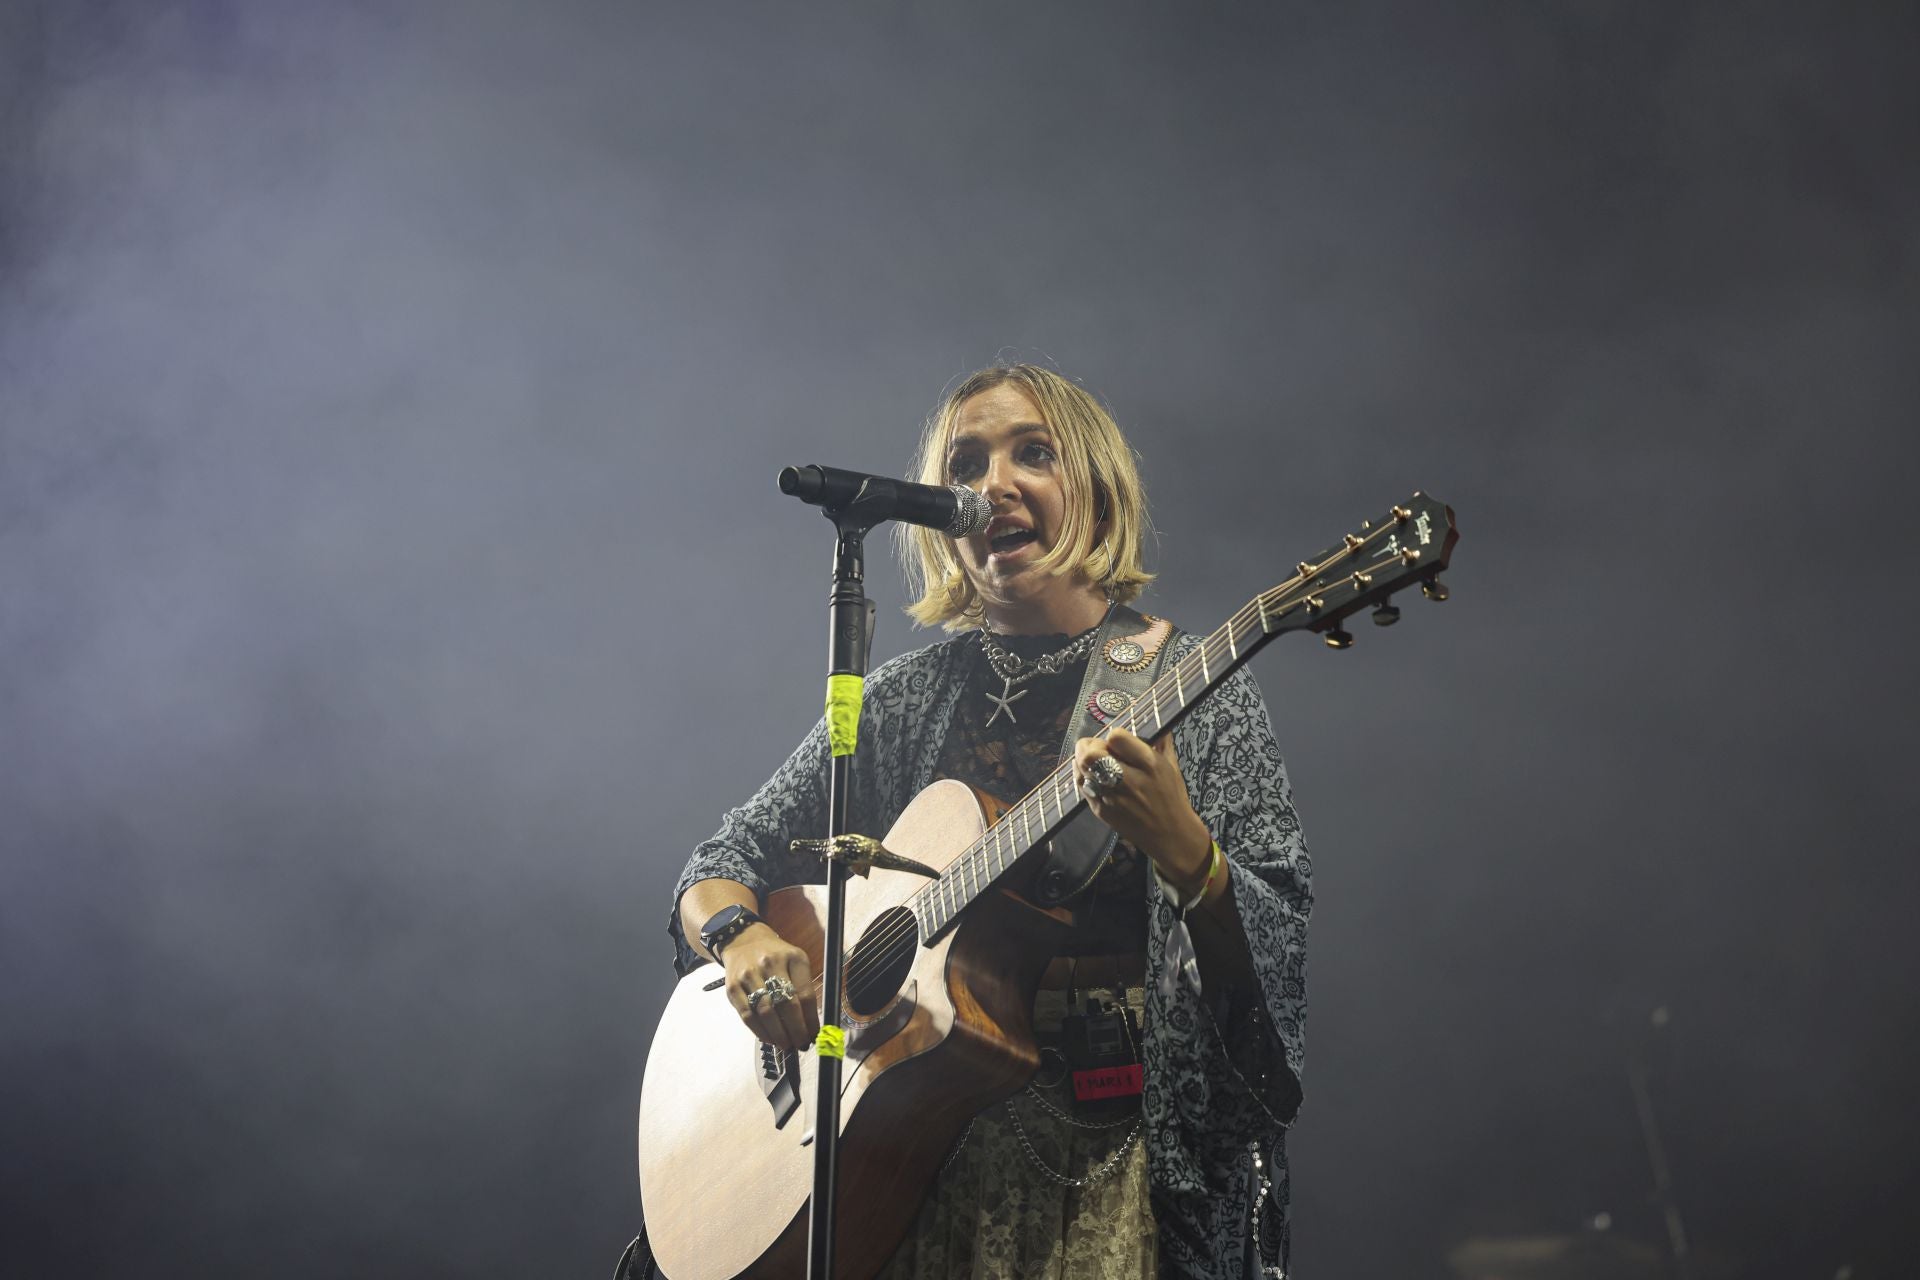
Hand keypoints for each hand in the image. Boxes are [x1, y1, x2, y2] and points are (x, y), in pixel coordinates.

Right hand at [722, 923, 818, 1050]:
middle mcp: (770, 964)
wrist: (743, 940)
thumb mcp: (795, 961)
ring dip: (778, 1034)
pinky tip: (769, 1039)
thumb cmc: (776, 956)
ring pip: (766, 1012)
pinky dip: (760, 1031)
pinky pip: (747, 1015)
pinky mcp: (733, 987)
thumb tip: (811, 1025)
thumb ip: (804, 988)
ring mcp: (749, 975)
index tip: (815, 1035)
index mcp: (793, 958)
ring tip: (787, 1044)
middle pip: (786, 1005)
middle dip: (796, 1030)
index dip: (810, 1020)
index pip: (805, 994)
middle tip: (801, 1044)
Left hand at [1073, 727, 1211, 890]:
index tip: (1116, 741)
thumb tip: (1155, 720)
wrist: (1170, 836)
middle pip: (1092, 754)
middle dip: (1089, 745)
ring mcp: (1113, 798)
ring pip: (1083, 770)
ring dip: (1083, 760)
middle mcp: (1129, 780)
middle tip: (1095, 747)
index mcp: (1150, 765)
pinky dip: (1082, 776)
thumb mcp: (1171, 766)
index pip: (1117, 737)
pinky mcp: (1102, 811)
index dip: (1113, 735)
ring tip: (1091, 760)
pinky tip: (1089, 775)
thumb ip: (1161, 741)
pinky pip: (1082, 787)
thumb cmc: (1172, 797)